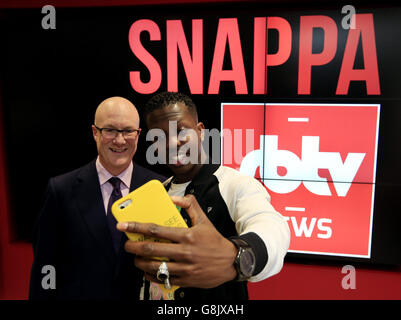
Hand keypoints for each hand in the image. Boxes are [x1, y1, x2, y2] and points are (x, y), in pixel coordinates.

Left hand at [117, 194, 237, 288]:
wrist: (231, 262)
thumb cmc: (215, 240)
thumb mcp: (204, 219)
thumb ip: (189, 205)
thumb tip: (172, 198)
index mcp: (187, 235)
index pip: (156, 230)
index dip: (137, 227)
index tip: (124, 226)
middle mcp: (184, 252)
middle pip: (151, 249)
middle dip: (134, 247)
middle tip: (127, 245)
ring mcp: (185, 268)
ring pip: (155, 266)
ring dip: (140, 262)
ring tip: (135, 258)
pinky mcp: (186, 280)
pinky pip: (163, 279)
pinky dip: (151, 276)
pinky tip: (147, 271)